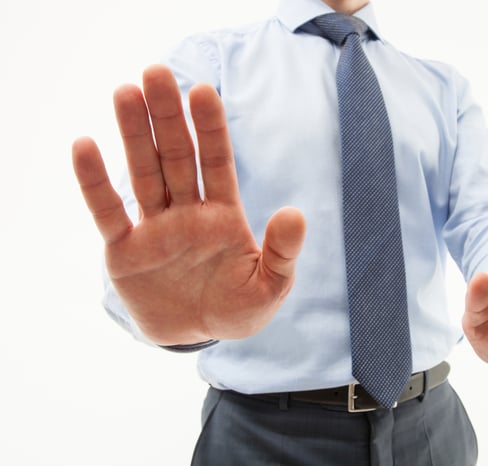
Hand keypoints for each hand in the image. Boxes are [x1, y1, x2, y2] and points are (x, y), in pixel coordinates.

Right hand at [72, 65, 305, 344]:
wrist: (197, 335)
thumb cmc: (238, 307)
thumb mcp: (269, 286)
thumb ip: (282, 252)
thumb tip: (295, 213)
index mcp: (223, 215)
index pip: (217, 163)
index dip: (211, 129)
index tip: (203, 91)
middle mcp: (187, 212)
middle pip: (176, 157)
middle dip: (168, 116)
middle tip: (156, 71)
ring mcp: (155, 228)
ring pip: (143, 173)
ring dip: (134, 136)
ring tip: (125, 92)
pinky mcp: (125, 251)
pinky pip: (107, 213)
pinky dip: (95, 183)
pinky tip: (85, 147)